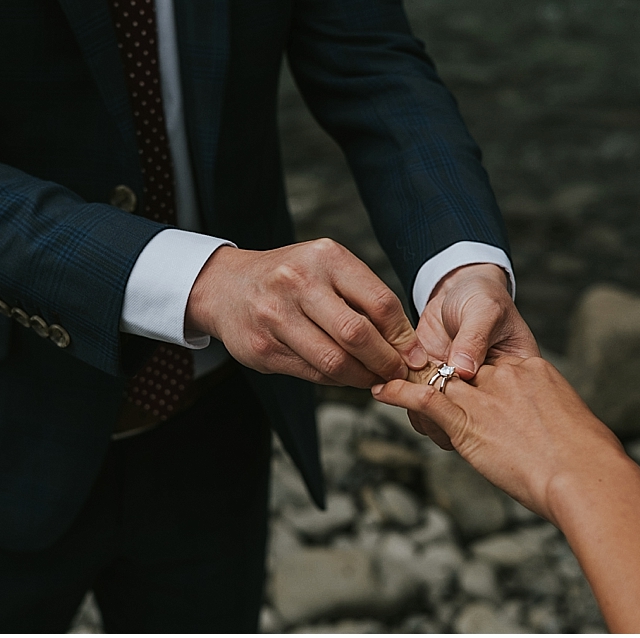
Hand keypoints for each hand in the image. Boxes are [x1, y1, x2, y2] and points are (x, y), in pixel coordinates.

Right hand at [185, 239, 426, 387]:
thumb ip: (363, 297)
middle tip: (397, 373)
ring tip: (374, 379)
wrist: (226, 287)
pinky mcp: (263, 348)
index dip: (403, 336)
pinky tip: (345, 377)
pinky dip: (337, 381)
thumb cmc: (289, 277)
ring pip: (334, 361)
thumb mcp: (326, 267)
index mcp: (325, 258)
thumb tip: (407, 343)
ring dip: (362, 377)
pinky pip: (313, 374)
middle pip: (357, 334)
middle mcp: (298, 283)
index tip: (413, 355)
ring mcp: (276, 317)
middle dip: (385, 361)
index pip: (380, 302)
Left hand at [372, 356, 626, 523]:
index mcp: (533, 369)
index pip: (492, 362)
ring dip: (412, 382)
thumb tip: (562, 436)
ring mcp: (485, 396)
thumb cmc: (591, 460)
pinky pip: (424, 399)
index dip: (472, 369)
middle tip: (420, 383)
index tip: (464, 377)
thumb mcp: (575, 424)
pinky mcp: (468, 422)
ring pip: (438, 380)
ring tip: (391, 383)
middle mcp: (505, 375)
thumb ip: (554, 417)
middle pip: (460, 368)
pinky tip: (380, 392)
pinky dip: (398, 393)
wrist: (588, 476)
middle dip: (439, 376)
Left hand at [410, 263, 538, 449]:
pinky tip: (392, 384)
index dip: (478, 411)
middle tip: (422, 391)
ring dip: (420, 409)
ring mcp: (456, 389)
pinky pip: (418, 404)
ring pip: (439, 419)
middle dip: (442, 413)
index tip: (452, 389)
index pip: (500, 408)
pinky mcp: (431, 382)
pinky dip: (404, 397)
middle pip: (467, 421)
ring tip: (403, 387)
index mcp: (511, 378)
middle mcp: (484, 391)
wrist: (457, 288)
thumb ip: (474, 338)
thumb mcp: (485, 311)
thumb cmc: (482, 297)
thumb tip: (463, 369)